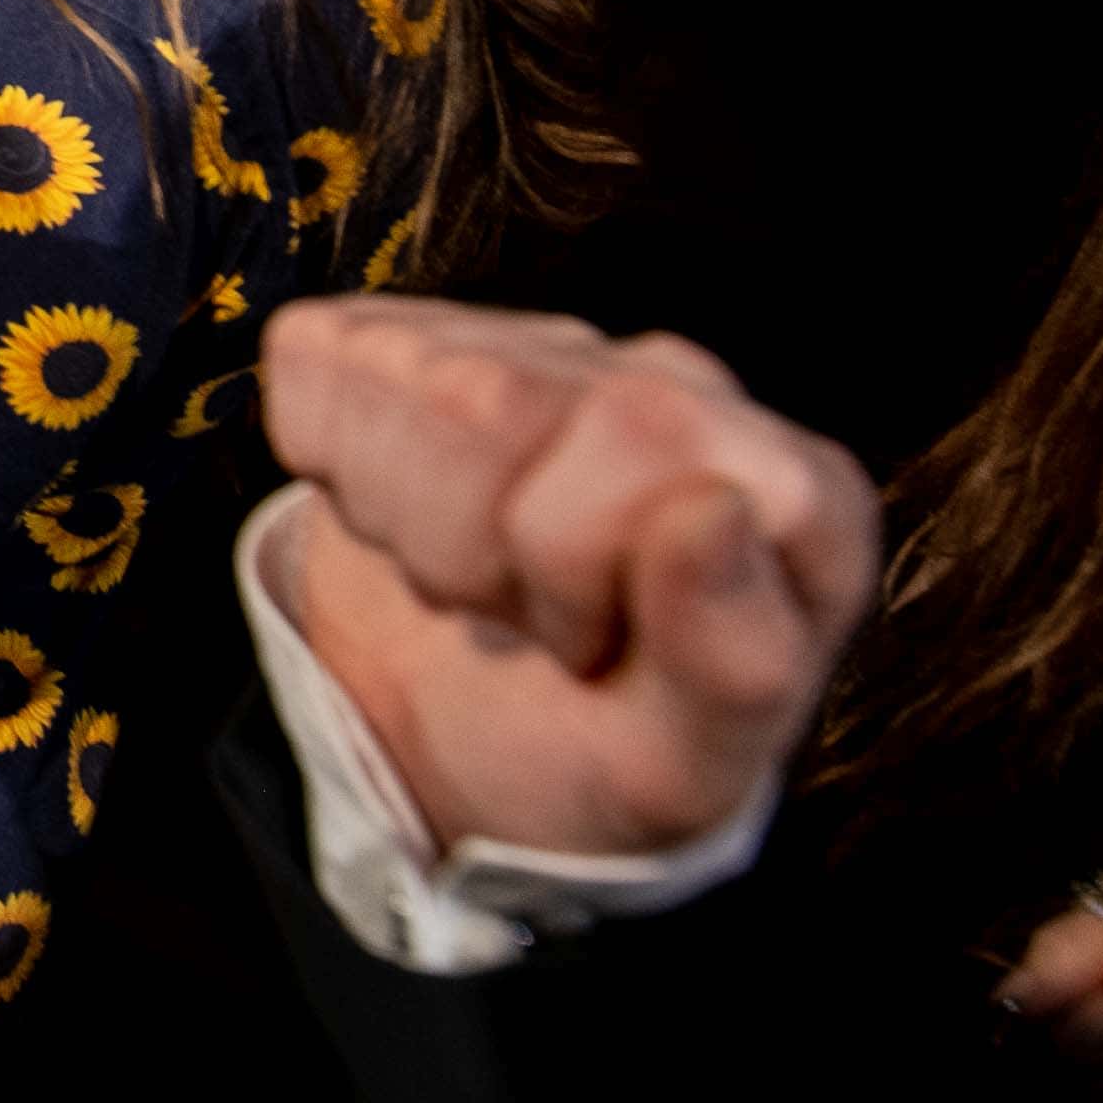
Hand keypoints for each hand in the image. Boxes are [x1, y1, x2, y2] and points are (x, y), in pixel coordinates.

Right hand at [257, 296, 878, 861]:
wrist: (476, 740)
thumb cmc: (597, 749)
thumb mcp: (682, 765)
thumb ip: (732, 656)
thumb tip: (711, 508)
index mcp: (785, 482)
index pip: (629, 425)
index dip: (564, 560)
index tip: (582, 639)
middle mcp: (679, 384)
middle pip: (487, 396)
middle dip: (468, 549)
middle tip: (521, 617)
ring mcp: (547, 348)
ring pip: (397, 376)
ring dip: (403, 520)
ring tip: (475, 578)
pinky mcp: (416, 336)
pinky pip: (318, 364)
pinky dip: (329, 463)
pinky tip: (408, 515)